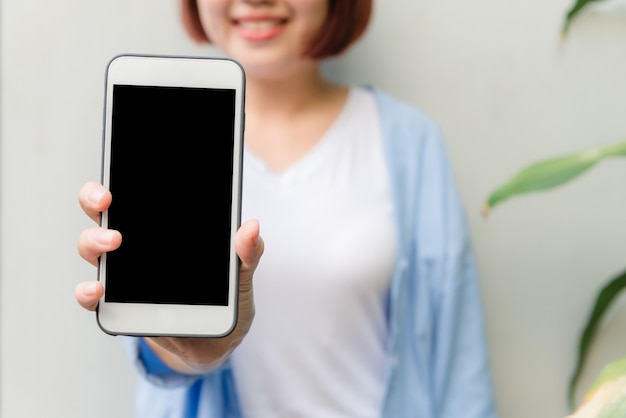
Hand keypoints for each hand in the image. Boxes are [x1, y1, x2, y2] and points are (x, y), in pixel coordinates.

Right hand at [75, 181, 263, 373]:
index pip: (138, 195)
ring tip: (113, 242)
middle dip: (94, 198)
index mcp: (165, 231)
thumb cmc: (227, 299)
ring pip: (93, 249)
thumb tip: (251, 226)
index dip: (125, 177)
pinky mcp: (120, 306)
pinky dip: (88, 292)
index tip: (126, 170)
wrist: (219, 340)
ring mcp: (125, 275)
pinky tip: (98, 289)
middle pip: (103, 213)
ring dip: (94, 241)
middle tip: (106, 201)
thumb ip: (246, 252)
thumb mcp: (241, 273)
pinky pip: (93, 297)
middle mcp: (138, 246)